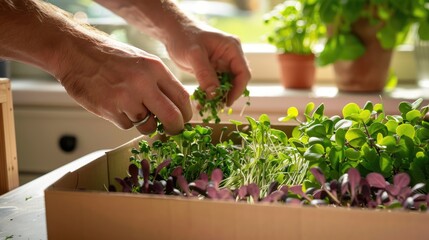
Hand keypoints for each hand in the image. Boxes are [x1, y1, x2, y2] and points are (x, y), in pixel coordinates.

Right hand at [57, 38, 191, 134]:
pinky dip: (124, 120)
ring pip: (148, 125)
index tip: (183, 119)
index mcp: (155, 68)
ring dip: (144, 123)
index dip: (185, 114)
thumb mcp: (143, 61)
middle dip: (174, 128)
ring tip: (132, 108)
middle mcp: (143, 83)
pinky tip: (115, 105)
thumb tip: (176, 107)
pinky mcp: (110, 110)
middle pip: (171, 117)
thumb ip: (160, 82)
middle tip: (171, 130)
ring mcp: (126, 98)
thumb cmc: (111, 57)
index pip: (182, 98)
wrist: (76, 52)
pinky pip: (127, 126)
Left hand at [164, 24, 250, 105]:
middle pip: (236, 81)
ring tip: (207, 107)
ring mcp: (221, 64)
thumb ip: (205, 74)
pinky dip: (209, 95)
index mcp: (232, 49)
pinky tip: (201, 103)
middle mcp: (230, 57)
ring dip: (217, 97)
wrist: (172, 31)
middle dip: (227, 95)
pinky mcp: (212, 70)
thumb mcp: (194, 55)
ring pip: (225, 85)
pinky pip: (215, 86)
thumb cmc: (184, 36)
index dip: (238, 89)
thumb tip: (215, 95)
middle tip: (216, 107)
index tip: (227, 101)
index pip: (243, 73)